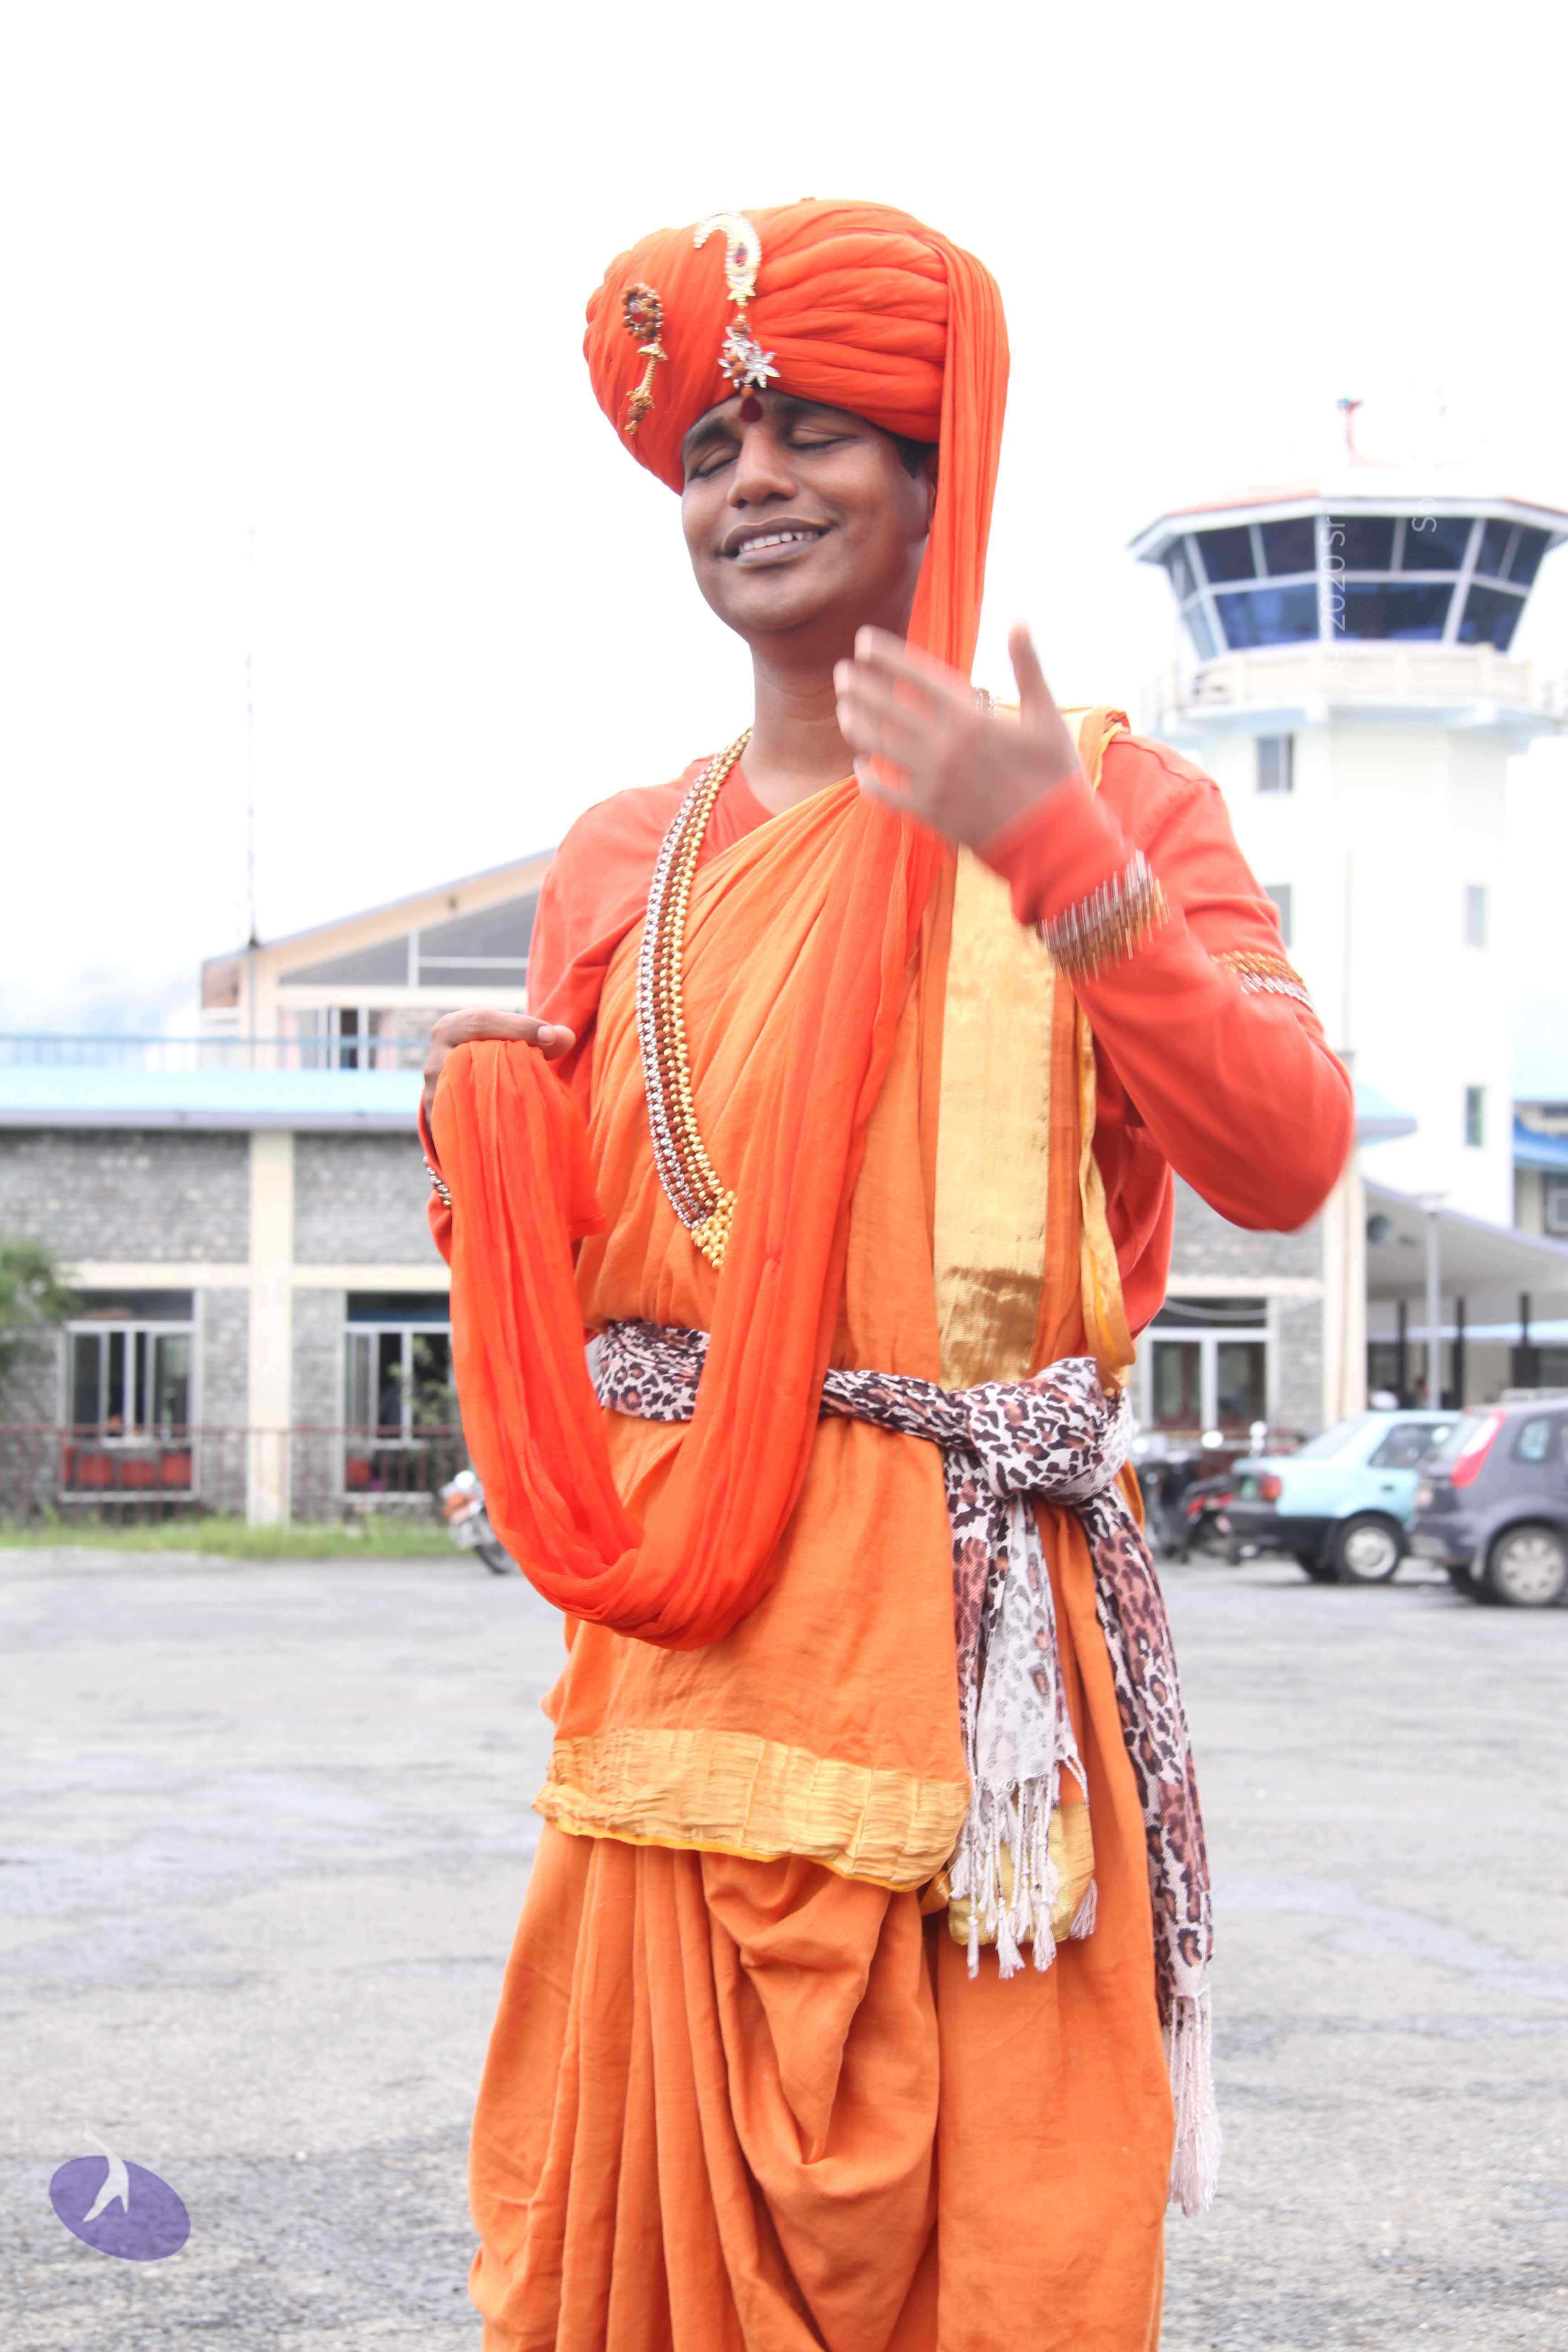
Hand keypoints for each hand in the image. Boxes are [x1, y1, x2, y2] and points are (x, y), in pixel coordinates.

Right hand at [421, 1009, 575, 1126]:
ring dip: (492, 1101)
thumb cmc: (491, 1052)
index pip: (484, 1022)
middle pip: (472, 1057)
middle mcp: (437, 1057)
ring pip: (462, 1093)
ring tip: (526, 1111)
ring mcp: (433, 1089)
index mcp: (452, 1027)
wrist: (457, 1078)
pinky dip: (480, 1127)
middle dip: (507, 1065)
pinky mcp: (436, 1117)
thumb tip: (566, 1037)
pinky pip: (456, 1122)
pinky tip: (505, 1136)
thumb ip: (543, 1037)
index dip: (519, 1027)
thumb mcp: (511, 1038)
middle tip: (543, 1076)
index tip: (551, 1036)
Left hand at [833, 621, 1083, 848]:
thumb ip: (1027, 666)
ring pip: (879, 746)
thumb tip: (1019, 620)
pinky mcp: (929, 813)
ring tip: (843, 710)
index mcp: (972, 717)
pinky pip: (885, 793)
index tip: (862, 641)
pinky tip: (860, 766)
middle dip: (860, 687)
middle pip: (888, 708)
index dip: (886, 656)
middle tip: (840, 673)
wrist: (1055, 840)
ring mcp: (933, 781)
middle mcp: (945, 745)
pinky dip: (867, 779)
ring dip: (857, 725)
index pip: (916, 676)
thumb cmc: (1054, 774)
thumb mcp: (1046, 715)